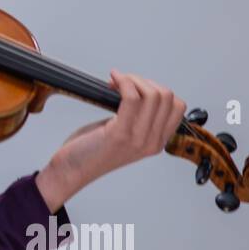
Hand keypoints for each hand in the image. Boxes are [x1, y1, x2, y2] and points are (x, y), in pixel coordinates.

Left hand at [40, 70, 184, 204]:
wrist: (71, 170)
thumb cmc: (91, 149)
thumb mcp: (123, 134)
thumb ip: (137, 117)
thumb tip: (138, 86)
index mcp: (156, 142)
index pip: (177, 106)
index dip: (157, 89)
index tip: (136, 87)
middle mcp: (151, 142)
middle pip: (166, 96)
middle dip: (143, 81)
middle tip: (123, 83)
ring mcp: (138, 139)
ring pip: (152, 95)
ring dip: (133, 79)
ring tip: (116, 82)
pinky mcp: (120, 134)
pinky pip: (131, 97)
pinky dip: (123, 82)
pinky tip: (112, 80)